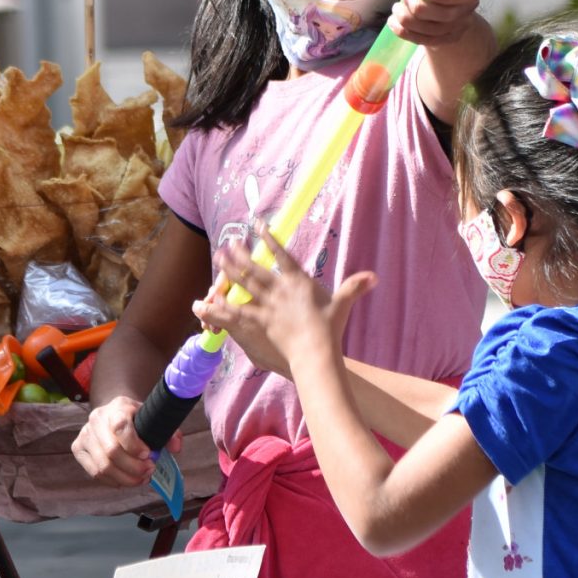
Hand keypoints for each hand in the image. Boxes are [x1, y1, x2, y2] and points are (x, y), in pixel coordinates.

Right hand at [73, 392, 170, 486]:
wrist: (113, 412)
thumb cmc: (136, 418)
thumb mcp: (153, 418)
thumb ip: (169, 432)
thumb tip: (176, 448)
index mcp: (117, 407)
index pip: (120, 426)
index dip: (134, 445)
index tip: (148, 455)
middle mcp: (96, 419)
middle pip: (111, 451)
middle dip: (133, 467)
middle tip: (149, 471)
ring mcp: (84, 434)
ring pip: (102, 466)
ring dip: (125, 478)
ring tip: (141, 479)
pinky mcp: (78, 448)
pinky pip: (94, 473)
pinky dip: (113, 481)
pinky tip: (126, 480)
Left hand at [200, 229, 373, 377]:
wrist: (315, 352)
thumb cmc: (330, 330)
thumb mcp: (342, 305)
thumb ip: (354, 288)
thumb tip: (374, 277)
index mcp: (298, 282)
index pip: (282, 255)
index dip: (270, 238)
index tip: (259, 225)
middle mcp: (279, 290)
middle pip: (255, 268)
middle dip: (241, 254)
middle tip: (230, 243)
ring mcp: (265, 306)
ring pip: (242, 285)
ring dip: (228, 271)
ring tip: (218, 260)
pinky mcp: (256, 323)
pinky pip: (233, 312)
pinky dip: (217, 308)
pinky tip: (203, 303)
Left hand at [388, 0, 481, 47]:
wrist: (435, 1)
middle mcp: (467, 7)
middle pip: (446, 15)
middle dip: (421, 8)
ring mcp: (458, 26)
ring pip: (433, 30)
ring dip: (409, 20)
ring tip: (397, 8)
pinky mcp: (446, 39)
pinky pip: (426, 40)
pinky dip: (406, 32)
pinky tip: (394, 22)